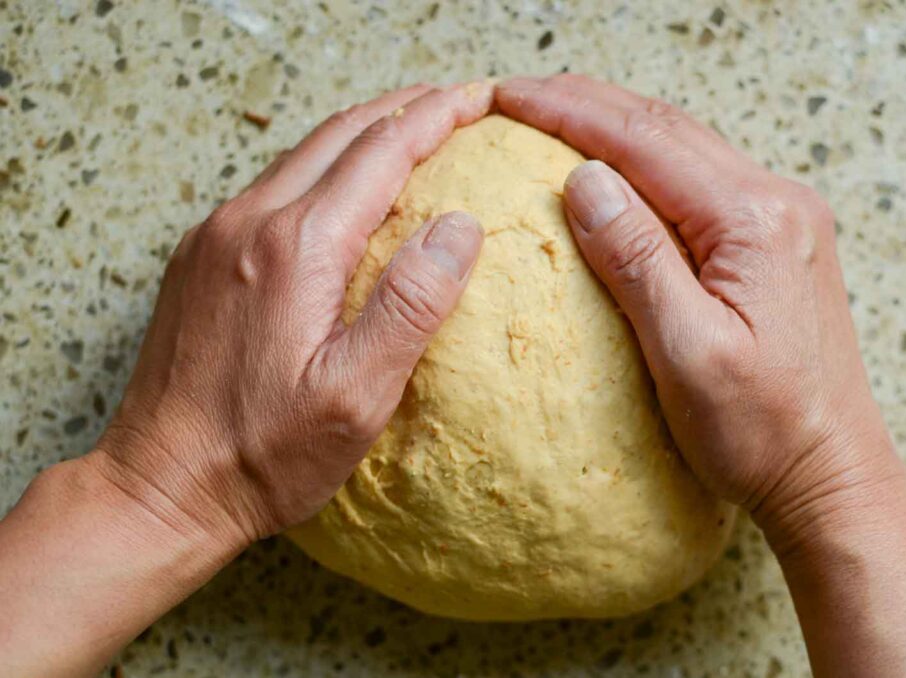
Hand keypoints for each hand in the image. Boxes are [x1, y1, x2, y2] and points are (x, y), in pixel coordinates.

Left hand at [93, 82, 490, 546]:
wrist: (159, 485)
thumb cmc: (261, 454)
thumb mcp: (354, 396)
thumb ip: (410, 305)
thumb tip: (460, 226)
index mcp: (296, 248)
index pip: (381, 152)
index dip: (436, 118)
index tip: (478, 99)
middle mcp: (248, 223)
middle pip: (339, 135)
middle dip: (403, 108)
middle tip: (455, 101)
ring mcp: (216, 236)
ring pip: (301, 154)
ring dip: (361, 132)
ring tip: (409, 126)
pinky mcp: (200, 257)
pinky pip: (272, 186)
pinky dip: (321, 167)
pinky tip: (342, 186)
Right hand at [495, 75, 905, 677]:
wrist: (830, 474)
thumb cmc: (763, 430)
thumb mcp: (689, 353)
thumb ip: (639, 260)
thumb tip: (585, 179)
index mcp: (755, 222)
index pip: (646, 143)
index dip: (570, 113)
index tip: (510, 97)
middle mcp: (777, 204)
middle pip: (667, 129)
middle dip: (588, 103)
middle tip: (520, 94)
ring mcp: (782, 220)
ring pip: (685, 147)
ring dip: (618, 125)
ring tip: (556, 112)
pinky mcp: (775, 244)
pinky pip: (701, 180)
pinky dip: (648, 160)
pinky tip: (617, 167)